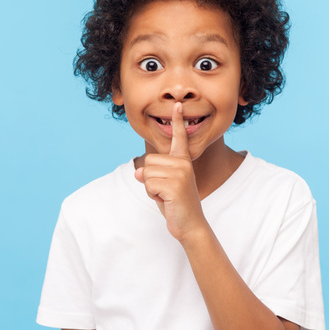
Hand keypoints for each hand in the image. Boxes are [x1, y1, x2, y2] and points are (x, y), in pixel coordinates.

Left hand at [134, 102, 206, 240]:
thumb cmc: (176, 204)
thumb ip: (151, 174)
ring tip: (166, 196)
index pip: (179, 138)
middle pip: (148, 161)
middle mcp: (183, 164)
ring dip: (151, 189)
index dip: (178, 121)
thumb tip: (138, 172)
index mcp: (183, 161)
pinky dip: (152, 196)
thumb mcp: (161, 186)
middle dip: (150, 179)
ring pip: (147, 173)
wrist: (190, 225)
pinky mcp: (174, 185)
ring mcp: (180, 174)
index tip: (178, 104)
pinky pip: (149, 185)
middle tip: (166, 192)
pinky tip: (167, 201)